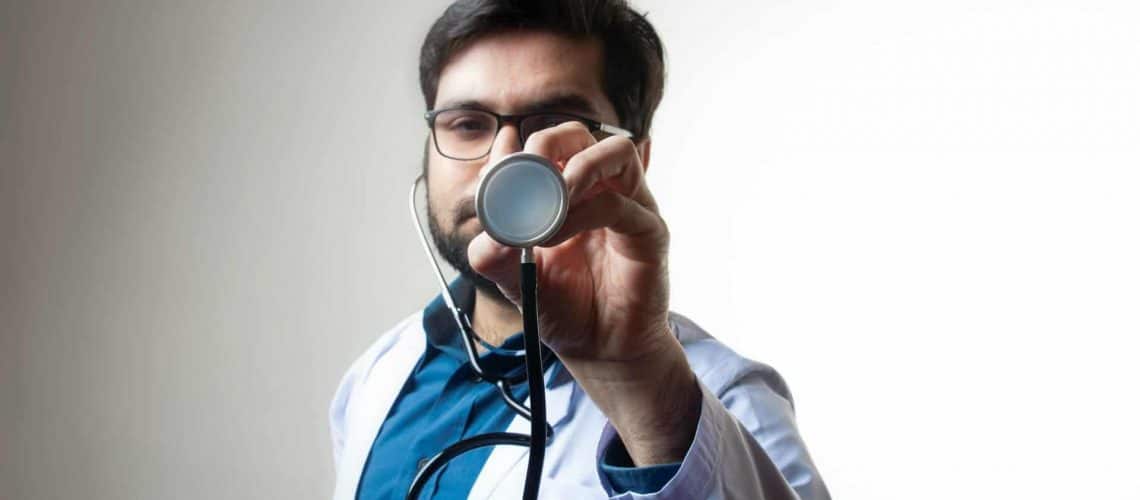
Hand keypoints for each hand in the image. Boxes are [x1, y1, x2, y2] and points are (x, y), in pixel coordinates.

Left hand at [467, 120, 669, 363]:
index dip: (515, 149)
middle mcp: (601, 191)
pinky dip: (583, 213)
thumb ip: (493, 251)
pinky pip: (621, 205)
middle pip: (581, 135)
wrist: (600, 351)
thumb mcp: (513, 279)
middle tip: (524, 176)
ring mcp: (630, 207)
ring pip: (615, 152)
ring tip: (549, 202)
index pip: (545, 147)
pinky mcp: (649, 232)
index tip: (491, 170)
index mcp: (568, 193)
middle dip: (547, 145)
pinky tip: (556, 237)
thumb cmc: (565, 309)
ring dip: (575, 169)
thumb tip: (487, 224)